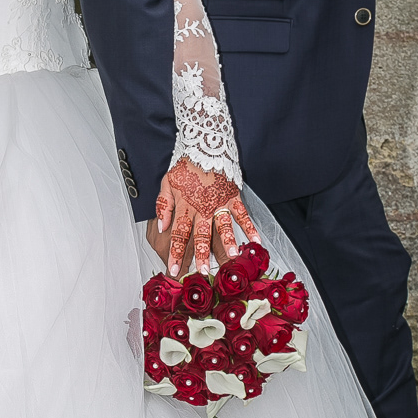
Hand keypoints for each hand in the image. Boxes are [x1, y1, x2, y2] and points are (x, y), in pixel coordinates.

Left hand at [146, 158, 257, 276]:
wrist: (204, 146)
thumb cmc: (185, 166)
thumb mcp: (167, 183)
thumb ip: (164, 206)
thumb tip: (162, 226)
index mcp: (185, 206)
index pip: (178, 234)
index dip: (176, 253)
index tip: (174, 269)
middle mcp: (203, 208)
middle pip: (202, 235)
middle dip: (202, 255)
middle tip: (203, 272)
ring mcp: (219, 203)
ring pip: (224, 226)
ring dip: (228, 242)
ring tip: (232, 257)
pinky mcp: (233, 197)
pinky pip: (242, 214)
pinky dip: (250, 227)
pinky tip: (255, 240)